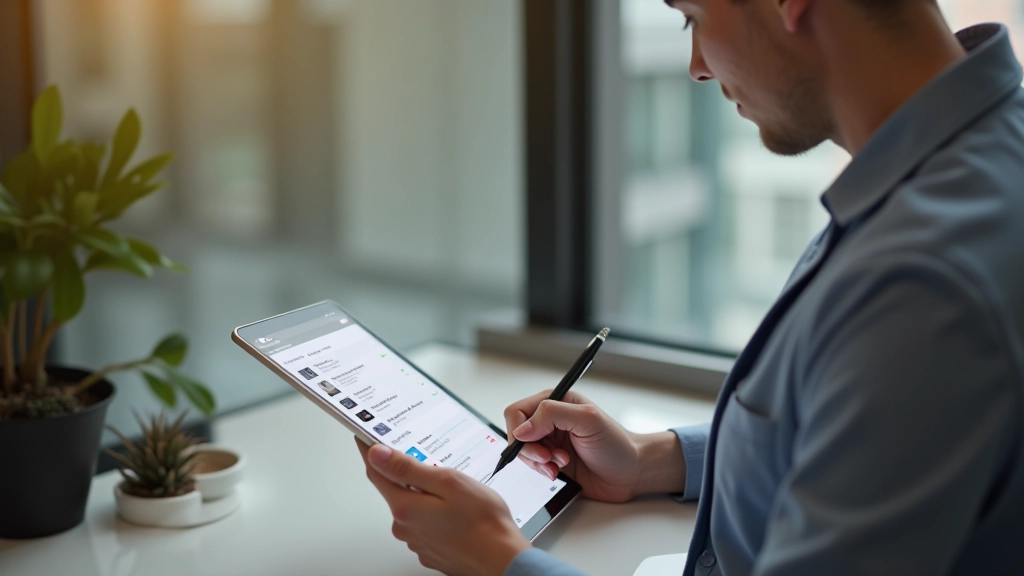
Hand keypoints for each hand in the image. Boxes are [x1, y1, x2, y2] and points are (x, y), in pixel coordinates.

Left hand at [356, 438, 529, 575]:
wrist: (503, 559)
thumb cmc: (483, 522)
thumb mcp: (447, 482)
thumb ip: (408, 468)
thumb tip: (378, 454)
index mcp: (405, 507)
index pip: (377, 472)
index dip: (370, 451)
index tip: (366, 438)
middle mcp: (405, 527)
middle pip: (396, 490)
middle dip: (408, 474)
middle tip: (432, 464)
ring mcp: (417, 541)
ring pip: (413, 508)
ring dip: (426, 496)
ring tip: (456, 494)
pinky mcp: (430, 550)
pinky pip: (425, 524)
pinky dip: (435, 514)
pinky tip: (457, 512)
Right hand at [504, 390, 686, 502]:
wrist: (631, 473)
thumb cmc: (617, 444)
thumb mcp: (588, 420)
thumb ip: (552, 415)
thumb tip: (522, 428)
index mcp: (556, 402)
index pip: (518, 411)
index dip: (519, 428)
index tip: (532, 441)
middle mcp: (550, 420)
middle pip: (517, 433)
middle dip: (529, 449)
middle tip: (548, 458)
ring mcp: (550, 442)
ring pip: (522, 452)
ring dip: (537, 462)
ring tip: (559, 465)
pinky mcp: (552, 461)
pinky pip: (532, 466)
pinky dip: (541, 471)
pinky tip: (557, 473)